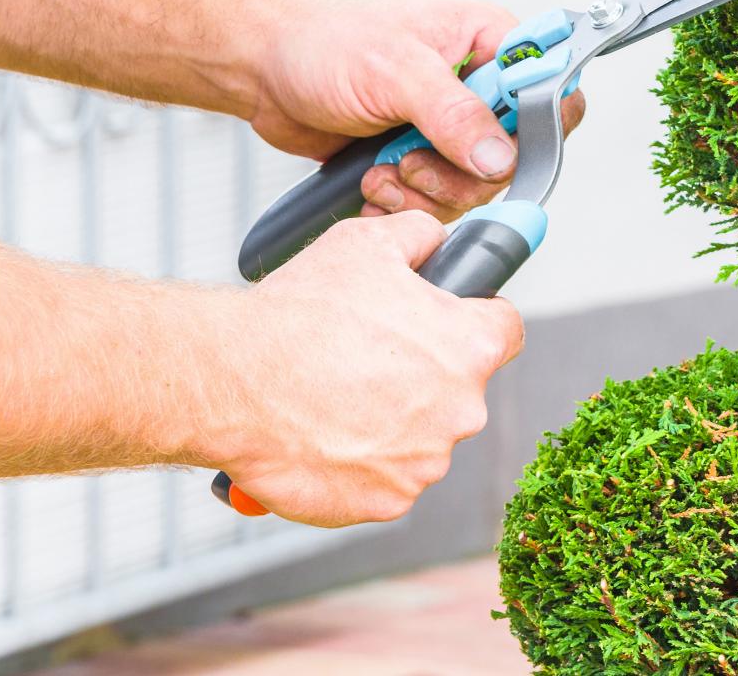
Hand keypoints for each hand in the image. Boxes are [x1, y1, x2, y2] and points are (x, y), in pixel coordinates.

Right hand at [204, 212, 522, 525]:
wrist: (231, 383)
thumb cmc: (298, 314)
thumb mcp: (366, 242)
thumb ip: (420, 236)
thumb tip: (437, 240)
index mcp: (469, 347)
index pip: (505, 330)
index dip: (477, 318)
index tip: (450, 320)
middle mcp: (461, 410)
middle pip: (459, 388)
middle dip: (422, 376)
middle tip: (365, 359)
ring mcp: (425, 462)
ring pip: (421, 438)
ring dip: (389, 422)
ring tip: (334, 398)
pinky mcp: (387, 502)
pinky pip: (385, 481)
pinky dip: (359, 465)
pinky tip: (323, 436)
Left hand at [252, 0, 585, 219]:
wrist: (267, 73)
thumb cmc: (326, 45)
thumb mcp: (395, 70)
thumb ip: (453, 113)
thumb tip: (500, 157)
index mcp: (489, 42)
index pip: (549, 87)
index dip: (535, 125)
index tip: (496, 149)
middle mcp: (478, 87)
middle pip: (513, 154)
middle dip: (459, 172)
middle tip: (412, 162)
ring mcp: (451, 127)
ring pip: (476, 186)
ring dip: (425, 190)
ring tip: (382, 169)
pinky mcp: (424, 159)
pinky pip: (439, 201)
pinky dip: (404, 202)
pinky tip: (372, 181)